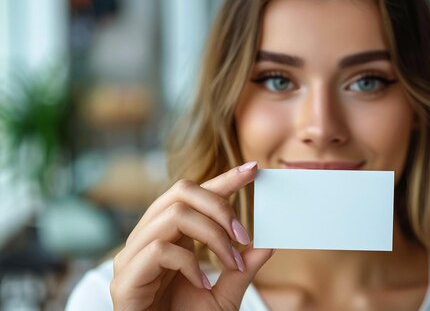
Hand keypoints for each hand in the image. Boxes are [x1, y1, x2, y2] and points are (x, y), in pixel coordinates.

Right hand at [110, 161, 273, 310]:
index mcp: (170, 236)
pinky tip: (203, 283)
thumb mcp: (223, 296)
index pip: (194, 195)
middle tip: (244, 233)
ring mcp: (133, 256)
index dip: (223, 179)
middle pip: (180, 190)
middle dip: (219, 205)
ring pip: (174, 215)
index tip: (252, 170)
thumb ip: (241, 271)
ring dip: (212, 236)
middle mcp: (148, 238)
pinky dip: (190, 263)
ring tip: (232, 262)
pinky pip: (161, 250)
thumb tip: (266, 246)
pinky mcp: (126, 278)